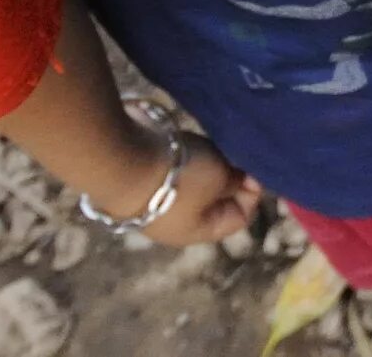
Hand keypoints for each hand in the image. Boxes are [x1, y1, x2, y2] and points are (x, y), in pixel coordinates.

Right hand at [90, 135, 260, 247]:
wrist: (119, 160)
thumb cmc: (178, 177)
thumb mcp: (219, 178)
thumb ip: (237, 180)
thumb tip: (243, 179)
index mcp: (196, 232)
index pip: (239, 217)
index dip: (252, 191)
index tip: (252, 166)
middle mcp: (174, 222)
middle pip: (215, 197)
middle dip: (228, 173)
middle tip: (234, 149)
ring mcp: (154, 200)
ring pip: (194, 179)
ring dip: (206, 160)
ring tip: (210, 141)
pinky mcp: (139, 177)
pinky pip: (172, 166)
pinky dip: (183, 153)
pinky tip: (186, 139)